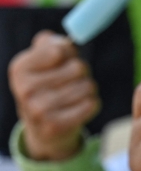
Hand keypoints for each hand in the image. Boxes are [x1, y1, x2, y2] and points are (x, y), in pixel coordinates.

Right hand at [9, 31, 99, 160]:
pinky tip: (77, 109)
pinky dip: (90, 104)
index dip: (70, 53)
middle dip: (81, 73)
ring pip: (88, 86)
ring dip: (87, 89)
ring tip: (72, 97)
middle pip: (79, 67)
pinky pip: (91, 104)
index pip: (60, 49)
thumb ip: (50, 44)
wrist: (43, 130)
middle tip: (69, 83)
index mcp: (19, 68)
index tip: (62, 62)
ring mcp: (39, 110)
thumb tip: (62, 40)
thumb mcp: (40, 63)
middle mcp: (25, 88)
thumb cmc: (46, 88)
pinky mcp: (56, 125)